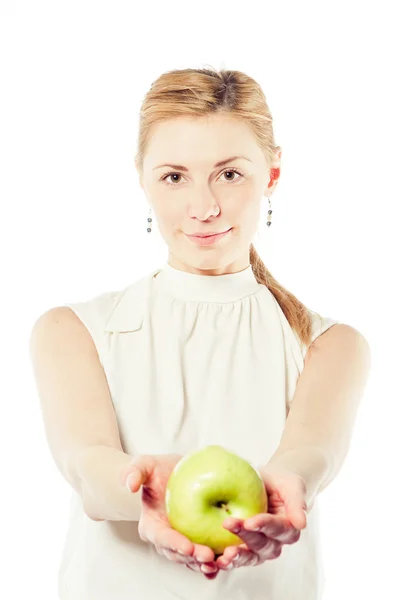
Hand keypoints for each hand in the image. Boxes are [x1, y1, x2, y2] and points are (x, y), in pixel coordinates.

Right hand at [122, 453, 219, 579]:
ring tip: (221, 562)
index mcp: (152, 526)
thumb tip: (129, 484)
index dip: (174, 544)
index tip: (187, 546)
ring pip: (194, 560)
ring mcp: (183, 542)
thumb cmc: (156, 470)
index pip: (162, 538)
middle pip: (179, 554)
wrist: (173, 473)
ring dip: (207, 564)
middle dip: (193, 559)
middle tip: (209, 556)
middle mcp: (167, 540)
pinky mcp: (198, 540)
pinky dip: (218, 560)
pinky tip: (230, 560)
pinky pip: (207, 554)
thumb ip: (134, 472)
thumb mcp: (144, 465)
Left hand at [215, 462, 307, 570]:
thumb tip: (301, 523)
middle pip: (261, 545)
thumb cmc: (280, 481)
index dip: (264, 526)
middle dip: (245, 538)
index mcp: (288, 528)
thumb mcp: (291, 484)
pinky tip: (212, 561)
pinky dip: (223, 562)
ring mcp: (258, 549)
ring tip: (222, 555)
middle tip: (228, 525)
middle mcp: (274, 543)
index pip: (278, 529)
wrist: (266, 483)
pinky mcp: (242, 550)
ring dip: (235, 558)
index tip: (250, 521)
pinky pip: (234, 559)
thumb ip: (297, 502)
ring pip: (249, 557)